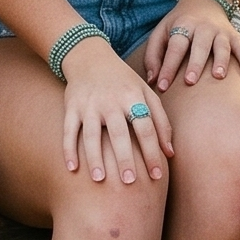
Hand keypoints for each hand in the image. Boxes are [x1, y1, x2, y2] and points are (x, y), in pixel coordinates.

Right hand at [62, 34, 174, 184]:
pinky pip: (68, 130)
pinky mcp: (71, 107)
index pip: (146, 128)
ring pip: (91, 134)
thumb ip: (161, 121)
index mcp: (133, 97)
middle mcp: (111, 101)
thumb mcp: (146, 92)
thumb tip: (170, 153)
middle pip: (119, 133)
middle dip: (125, 158)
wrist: (89, 57)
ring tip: (100, 180)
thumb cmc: (124, 81)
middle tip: (129, 183)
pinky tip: (72, 169)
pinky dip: (68, 149)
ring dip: (95, 157)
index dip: (152, 152)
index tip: (157, 176)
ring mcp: (89, 105)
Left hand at [143, 0, 239, 89]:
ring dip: (221, 61)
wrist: (204, 0)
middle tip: (190, 81)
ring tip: (218, 76)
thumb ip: (153, 56)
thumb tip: (152, 80)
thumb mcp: (161, 32)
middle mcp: (203, 27)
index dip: (168, 66)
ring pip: (222, 46)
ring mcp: (220, 31)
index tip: (162, 86)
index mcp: (183, 25)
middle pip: (199, 46)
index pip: (175, 47)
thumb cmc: (178, 23)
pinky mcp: (234, 35)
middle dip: (195, 64)